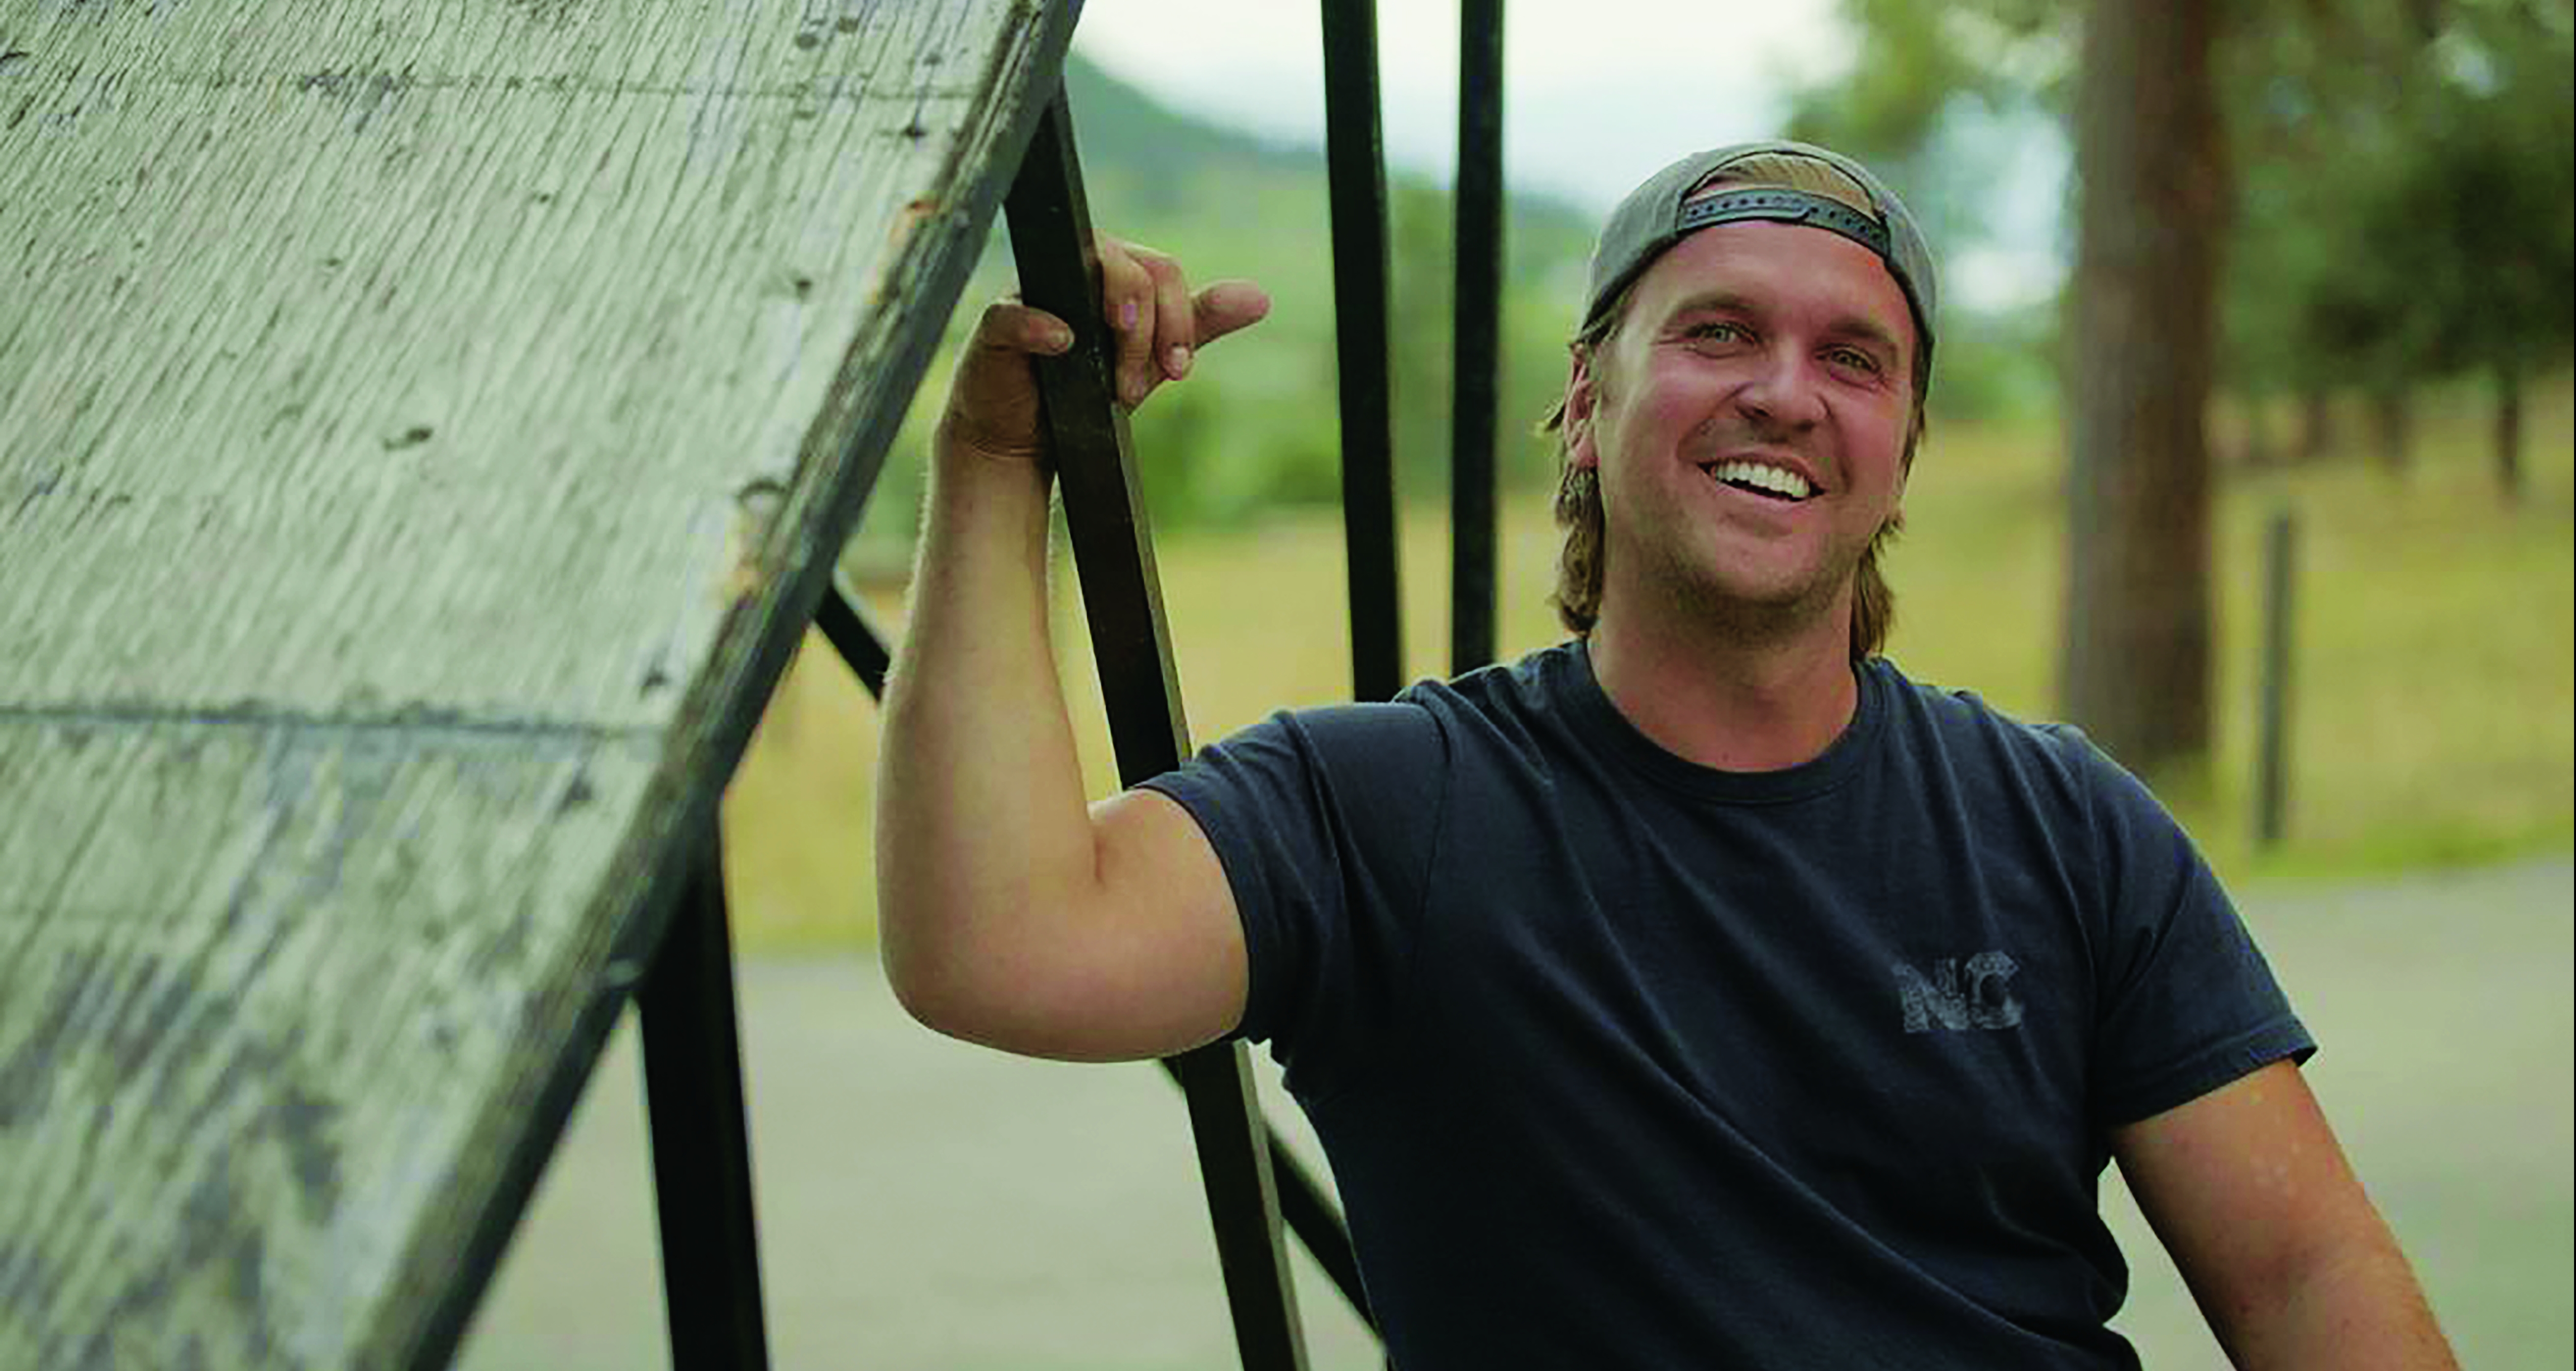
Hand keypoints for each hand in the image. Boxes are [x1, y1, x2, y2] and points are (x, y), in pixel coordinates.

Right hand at [936, 238, 1270, 466]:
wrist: (1026, 439)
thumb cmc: (1086, 388)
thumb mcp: (1151, 358)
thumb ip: (1198, 324)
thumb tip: (1260, 298)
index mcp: (1112, 270)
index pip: (1159, 269)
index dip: (1178, 319)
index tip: (1179, 370)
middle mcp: (1072, 269)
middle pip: (1129, 269)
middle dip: (1149, 332)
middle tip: (1144, 386)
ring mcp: (1030, 291)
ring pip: (1082, 279)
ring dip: (1115, 332)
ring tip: (1118, 384)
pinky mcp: (996, 324)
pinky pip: (1014, 311)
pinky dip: (1040, 325)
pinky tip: (1062, 342)